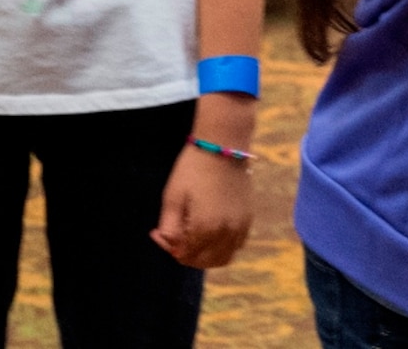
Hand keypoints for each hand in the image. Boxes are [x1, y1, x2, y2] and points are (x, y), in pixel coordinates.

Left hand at [153, 143, 254, 268]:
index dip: (168, 248)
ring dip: (206, 255)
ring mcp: (241, 226)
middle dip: (187, 255)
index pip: (185, 256)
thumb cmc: (193, 169)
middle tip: (174, 236)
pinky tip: (211, 230)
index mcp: (205, 228)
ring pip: (223, 258)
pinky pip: (236, 245)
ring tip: (192, 236)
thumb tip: (172, 247)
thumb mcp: (173, 198)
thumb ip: (169, 229)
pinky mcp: (249, 218)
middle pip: (204, 262)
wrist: (224, 145)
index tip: (158, 231)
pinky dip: (222, 246)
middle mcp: (227, 232)